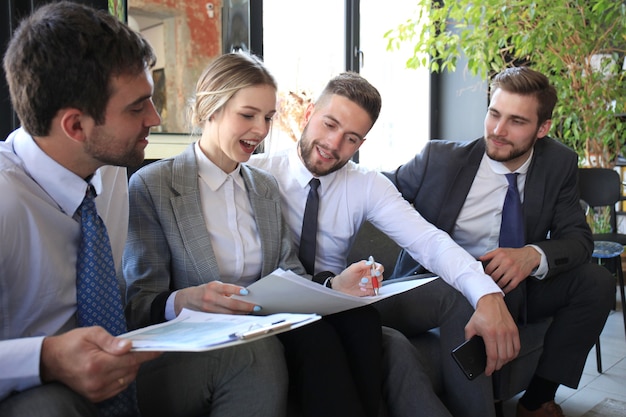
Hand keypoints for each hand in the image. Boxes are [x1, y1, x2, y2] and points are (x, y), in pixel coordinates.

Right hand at [40, 327, 159, 402]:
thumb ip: (111, 341)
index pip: (131, 360)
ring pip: (127, 380)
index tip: (160, 350)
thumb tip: (129, 346)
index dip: (147, 354)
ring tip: (121, 357)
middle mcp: (98, 381)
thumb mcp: (91, 333)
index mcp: (97, 364)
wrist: (51, 361)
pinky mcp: (95, 397)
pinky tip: (116, 367)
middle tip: (134, 348)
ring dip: (130, 368)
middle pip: (131, 370)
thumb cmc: (72, 343)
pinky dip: (123, 377)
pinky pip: (119, 387)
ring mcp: (96, 392)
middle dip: (137, 358)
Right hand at [174, 281, 259, 314]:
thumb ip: (226, 290)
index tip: (247, 292)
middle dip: (245, 307)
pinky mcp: (208, 318)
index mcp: (212, 287)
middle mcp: (210, 298)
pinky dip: (234, 318)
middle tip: (257, 307)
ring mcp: (209, 309)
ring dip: (242, 313)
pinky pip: (224, 318)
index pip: (226, 288)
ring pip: (229, 314)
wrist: (185, 300)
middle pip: (231, 305)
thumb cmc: (203, 291)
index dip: (237, 290)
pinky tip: (241, 317)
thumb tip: (243, 296)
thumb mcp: (213, 286)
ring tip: (252, 312)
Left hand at [331, 260, 383, 295]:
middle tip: (363, 279)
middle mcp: (371, 275)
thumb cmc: (346, 276)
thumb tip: (370, 263)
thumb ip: (362, 264)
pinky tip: (362, 289)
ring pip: (378, 284)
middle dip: (372, 278)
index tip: (375, 273)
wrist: (342, 287)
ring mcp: (371, 283)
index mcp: (368, 267)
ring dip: (370, 284)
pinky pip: (375, 291)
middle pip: (380, 276)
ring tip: (360, 284)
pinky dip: (369, 290)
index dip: (379, 270)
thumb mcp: (353, 268)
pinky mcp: (370, 290)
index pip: (379, 267)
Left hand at [464, 293, 519, 375]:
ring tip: (499, 363)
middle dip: (497, 366)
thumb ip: (468, 339)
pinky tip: (508, 356)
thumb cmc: (481, 314)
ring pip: (510, 354)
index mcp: (490, 334)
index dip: (490, 366)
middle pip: (502, 357)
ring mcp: (509, 332)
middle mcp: (501, 334)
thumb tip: (469, 348)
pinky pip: (517, 347)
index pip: (492, 356)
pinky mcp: (514, 330)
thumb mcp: (470, 327)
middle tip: (493, 368)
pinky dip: (513, 354)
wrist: (490, 302)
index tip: (488, 371)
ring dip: (505, 361)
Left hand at [478, 247, 539, 292]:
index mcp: (501, 256)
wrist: (529, 256)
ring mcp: (513, 271)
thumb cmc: (514, 253)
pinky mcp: (519, 277)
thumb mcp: (500, 251)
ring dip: (497, 286)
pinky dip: (505, 290)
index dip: (485, 274)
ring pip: (501, 282)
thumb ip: (489, 254)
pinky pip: (510, 286)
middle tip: (487, 283)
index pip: (489, 268)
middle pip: (494, 276)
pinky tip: (502, 290)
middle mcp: (507, 263)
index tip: (483, 276)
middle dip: (490, 280)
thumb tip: (480, 258)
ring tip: (494, 286)